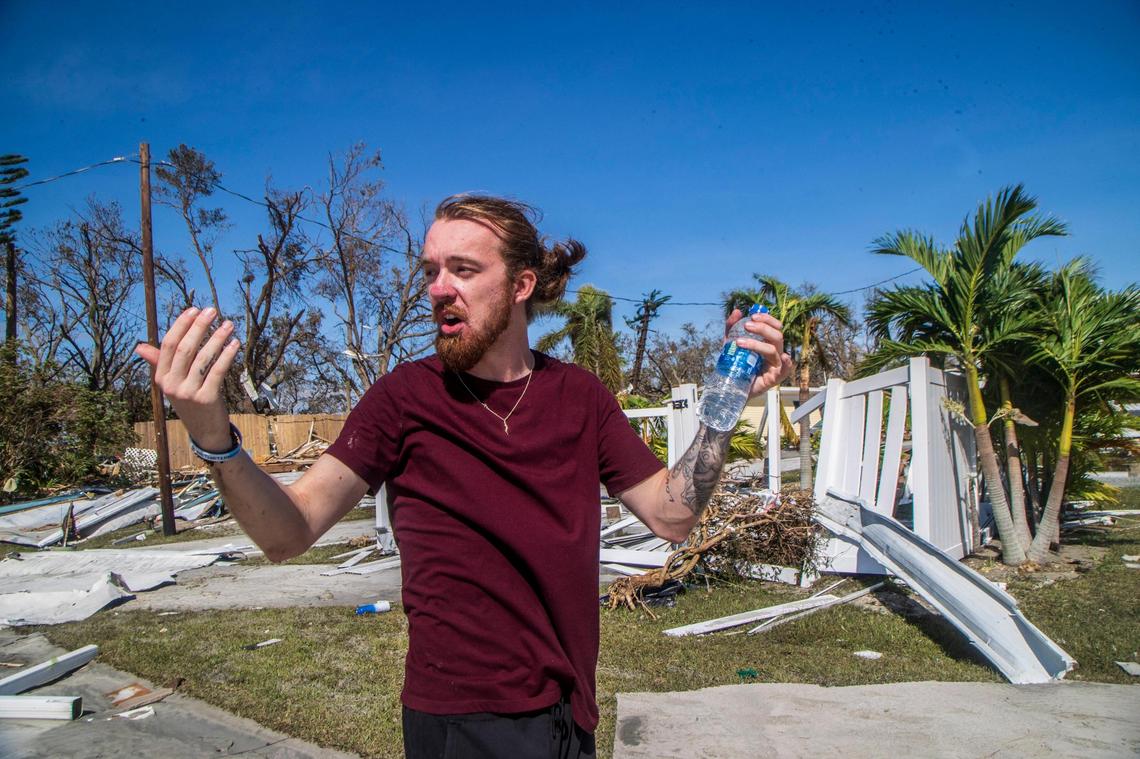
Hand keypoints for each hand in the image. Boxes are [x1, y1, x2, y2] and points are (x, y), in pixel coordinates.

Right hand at [134, 307, 240, 449]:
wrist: (205, 431)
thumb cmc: (190, 401)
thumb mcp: (172, 384)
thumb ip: (159, 364)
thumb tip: (140, 347)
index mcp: (161, 377)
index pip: (168, 345)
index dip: (181, 325)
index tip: (193, 310)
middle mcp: (172, 384)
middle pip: (185, 349)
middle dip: (199, 327)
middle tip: (212, 311)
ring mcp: (188, 392)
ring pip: (203, 358)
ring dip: (217, 338)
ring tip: (228, 325)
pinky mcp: (207, 398)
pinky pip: (218, 371)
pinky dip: (227, 355)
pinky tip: (235, 344)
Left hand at [725, 308, 793, 396]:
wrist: (731, 387)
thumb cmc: (735, 365)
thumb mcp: (731, 344)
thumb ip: (733, 328)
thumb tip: (737, 311)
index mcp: (768, 343)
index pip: (775, 327)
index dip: (767, 319)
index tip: (753, 315)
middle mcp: (774, 352)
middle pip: (777, 336)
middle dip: (763, 328)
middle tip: (747, 325)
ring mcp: (775, 365)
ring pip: (773, 350)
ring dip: (757, 344)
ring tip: (740, 342)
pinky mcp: (774, 378)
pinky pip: (784, 370)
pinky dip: (786, 364)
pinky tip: (783, 357)